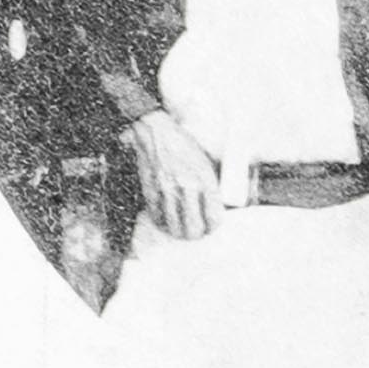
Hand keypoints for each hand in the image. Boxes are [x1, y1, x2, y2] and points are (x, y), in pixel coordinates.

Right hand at [122, 109, 220, 239]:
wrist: (157, 132)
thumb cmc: (185, 146)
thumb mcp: (207, 161)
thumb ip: (210, 184)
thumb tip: (217, 204)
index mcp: (206, 179)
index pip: (214, 216)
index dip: (214, 227)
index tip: (212, 227)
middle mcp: (187, 186)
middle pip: (193, 228)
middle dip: (197, 235)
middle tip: (197, 233)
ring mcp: (167, 190)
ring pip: (174, 227)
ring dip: (179, 233)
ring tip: (182, 232)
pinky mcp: (150, 190)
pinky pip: (156, 217)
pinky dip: (162, 223)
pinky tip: (166, 223)